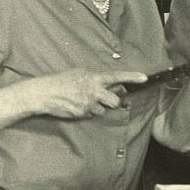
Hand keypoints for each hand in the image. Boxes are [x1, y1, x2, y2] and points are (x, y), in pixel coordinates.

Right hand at [28, 69, 145, 118]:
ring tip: (81, 101)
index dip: (132, 77)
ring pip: (102, 110)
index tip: (145, 78)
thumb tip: (109, 83)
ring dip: (96, 107)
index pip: (117, 76)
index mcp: (94, 77)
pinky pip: (90, 114)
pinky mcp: (83, 113)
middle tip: (101, 99)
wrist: (44, 93)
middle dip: (111, 102)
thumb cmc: (62, 81)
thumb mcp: (80, 74)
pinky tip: (75, 106)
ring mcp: (89, 103)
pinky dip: (85, 112)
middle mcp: (94, 90)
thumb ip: (96, 79)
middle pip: (115, 101)